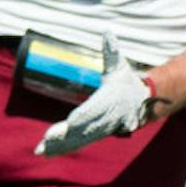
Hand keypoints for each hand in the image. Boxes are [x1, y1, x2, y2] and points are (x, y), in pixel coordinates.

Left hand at [35, 32, 153, 156]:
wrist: (145, 103)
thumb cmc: (128, 82)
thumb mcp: (120, 66)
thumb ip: (112, 52)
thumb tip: (108, 34)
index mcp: (108, 102)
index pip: (94, 110)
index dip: (83, 116)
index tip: (71, 122)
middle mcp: (104, 119)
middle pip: (83, 130)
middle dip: (65, 136)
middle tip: (46, 140)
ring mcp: (100, 130)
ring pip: (78, 140)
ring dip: (60, 146)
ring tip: (41, 151)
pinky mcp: (96, 134)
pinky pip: (78, 143)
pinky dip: (64, 148)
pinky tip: (48, 152)